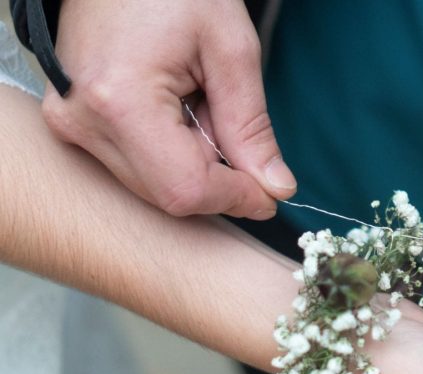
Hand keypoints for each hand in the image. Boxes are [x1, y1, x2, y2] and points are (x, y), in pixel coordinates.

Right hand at [41, 0, 295, 217]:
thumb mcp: (231, 50)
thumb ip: (252, 127)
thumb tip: (276, 189)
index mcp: (121, 101)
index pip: (187, 189)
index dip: (236, 198)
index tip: (271, 192)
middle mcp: (83, 121)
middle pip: (170, 194)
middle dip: (217, 177)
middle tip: (229, 121)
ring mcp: (71, 124)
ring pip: (154, 186)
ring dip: (194, 163)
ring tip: (197, 102)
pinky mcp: (71, 122)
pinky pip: (135, 166)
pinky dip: (170, 152)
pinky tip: (175, 108)